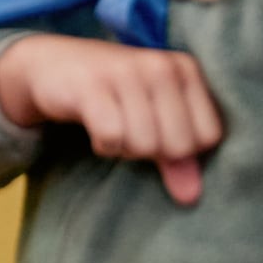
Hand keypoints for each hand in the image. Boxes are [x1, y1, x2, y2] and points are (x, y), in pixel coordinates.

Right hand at [0, 33, 222, 205]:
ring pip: (145, 144)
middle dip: (151, 151)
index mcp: (186, 69)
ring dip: (124, 148)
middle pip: (178, 145)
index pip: (209, 136)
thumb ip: (176, 158)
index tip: (157, 131)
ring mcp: (126, 72)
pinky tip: (95, 126)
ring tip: (111, 126)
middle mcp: (161, 65)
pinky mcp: (92, 85)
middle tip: (129, 130)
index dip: (181, 149)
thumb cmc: (112, 94)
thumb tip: (191, 198)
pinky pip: (112, 138)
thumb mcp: (152, 118)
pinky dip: (103, 145)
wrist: (52, 63)